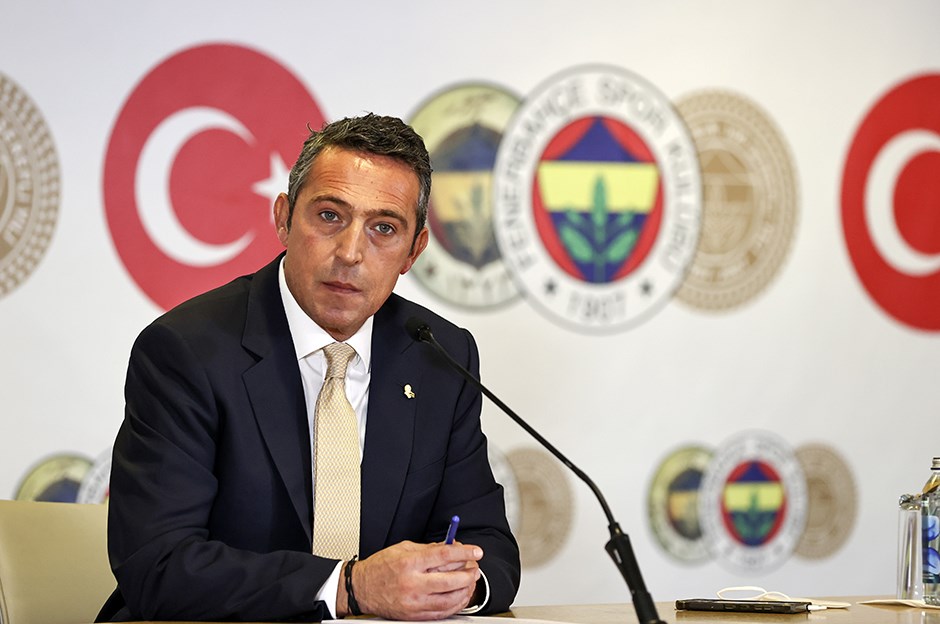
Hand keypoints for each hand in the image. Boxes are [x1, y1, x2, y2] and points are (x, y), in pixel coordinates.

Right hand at [340, 540, 481, 619]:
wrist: (362, 589)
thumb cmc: (380, 567)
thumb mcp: (403, 549)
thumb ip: (428, 548)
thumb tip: (451, 546)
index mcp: (410, 563)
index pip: (444, 555)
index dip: (464, 552)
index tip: (476, 551)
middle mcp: (413, 583)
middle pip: (451, 580)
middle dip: (469, 573)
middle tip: (475, 568)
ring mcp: (414, 602)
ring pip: (450, 599)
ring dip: (466, 590)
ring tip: (469, 582)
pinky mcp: (414, 615)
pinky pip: (442, 613)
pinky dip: (455, 605)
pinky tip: (460, 596)